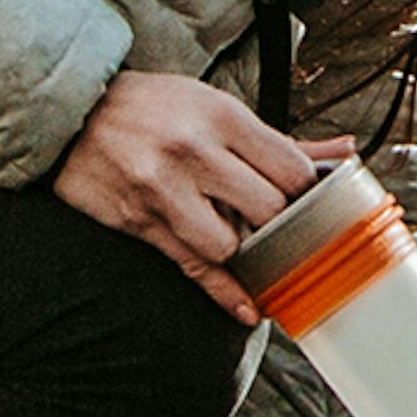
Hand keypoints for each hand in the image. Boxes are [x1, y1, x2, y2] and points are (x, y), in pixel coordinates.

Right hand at [52, 70, 339, 318]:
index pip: (291, 168)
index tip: (307, 202)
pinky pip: (194, 266)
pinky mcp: (140, 221)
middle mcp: (194, 151)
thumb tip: (343, 153)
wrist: (72, 113)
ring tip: (245, 240)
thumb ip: (279, 139)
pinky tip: (248, 310)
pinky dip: (225, 293)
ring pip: (232, 243)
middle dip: (280, 223)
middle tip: (279, 225)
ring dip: (246, 250)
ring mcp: (164, 189)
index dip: (308, 192)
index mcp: (221, 116)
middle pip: (268, 208)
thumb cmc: (152, 108)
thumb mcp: (215, 107)